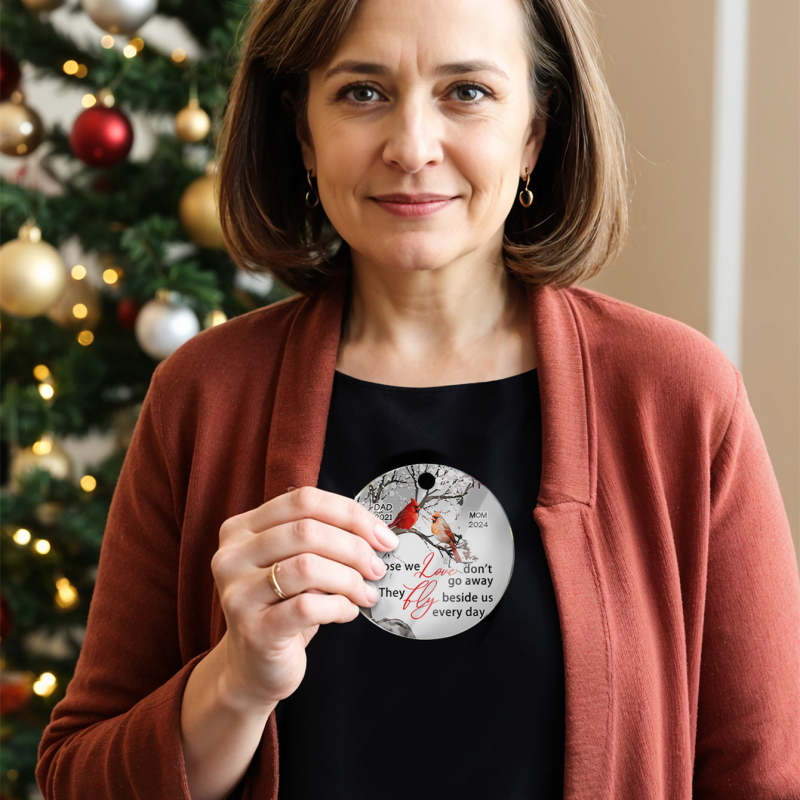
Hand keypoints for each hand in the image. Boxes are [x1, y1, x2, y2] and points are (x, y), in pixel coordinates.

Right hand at [210, 486, 397, 711]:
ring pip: (307, 566)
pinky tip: (348, 612)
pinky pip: (308, 607)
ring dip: (349, 579)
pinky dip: (339, 606)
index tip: (382, 535)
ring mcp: (238, 593)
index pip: (303, 500)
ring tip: (366, 592)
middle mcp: (231, 556)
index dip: (350, 513)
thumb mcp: (295, 562)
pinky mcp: (254, 630)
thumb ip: (321, 538)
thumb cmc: (283, 606)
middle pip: (307, 531)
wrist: (254, 666)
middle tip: (378, 567)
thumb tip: (377, 532)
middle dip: (354, 547)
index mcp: (242, 528)